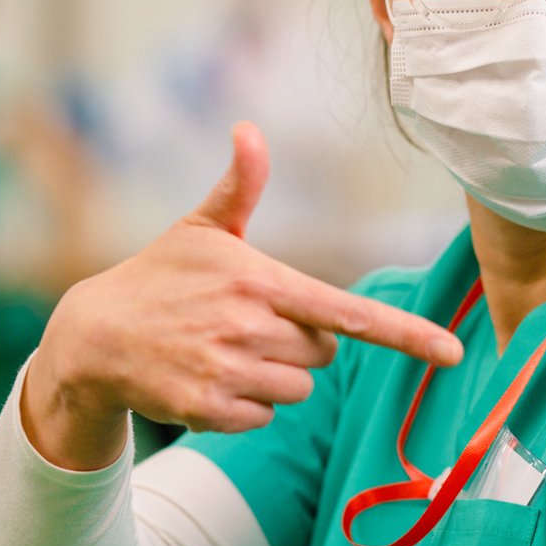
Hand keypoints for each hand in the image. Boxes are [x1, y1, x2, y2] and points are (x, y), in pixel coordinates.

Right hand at [21, 122, 463, 469]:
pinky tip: (208, 378)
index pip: (346, 313)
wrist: (93, 336)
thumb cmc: (159, 277)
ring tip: (224, 352)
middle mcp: (250, 327)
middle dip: (297, 344)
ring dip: (273, 378)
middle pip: (323, 354)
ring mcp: (229, 371)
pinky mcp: (209, 409)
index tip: (452, 352)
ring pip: (296, 390)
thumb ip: (240, 186)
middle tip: (248, 325)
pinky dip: (244, 406)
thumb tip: (249, 127)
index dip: (406, 334)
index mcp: (260, 280)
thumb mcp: (200, 228)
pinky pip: (263, 418)